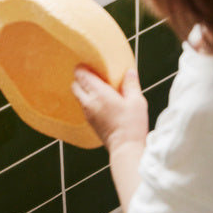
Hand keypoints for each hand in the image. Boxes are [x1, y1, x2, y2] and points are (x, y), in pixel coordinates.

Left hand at [72, 67, 147, 212]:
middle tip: (92, 75)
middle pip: (75, 85)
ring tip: (97, 88)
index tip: (88, 63)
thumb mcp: (137, 101)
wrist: (125, 148)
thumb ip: (131, 84)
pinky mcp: (89, 122)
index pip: (82, 76)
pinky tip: (100, 101)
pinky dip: (87, 100)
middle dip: (80, 78)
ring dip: (83, 89)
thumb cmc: (132, 125)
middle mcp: (89, 102)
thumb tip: (129, 71)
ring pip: (77, 96)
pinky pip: (83, 105)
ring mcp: (87, 113)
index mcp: (99, 94)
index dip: (82, 68)